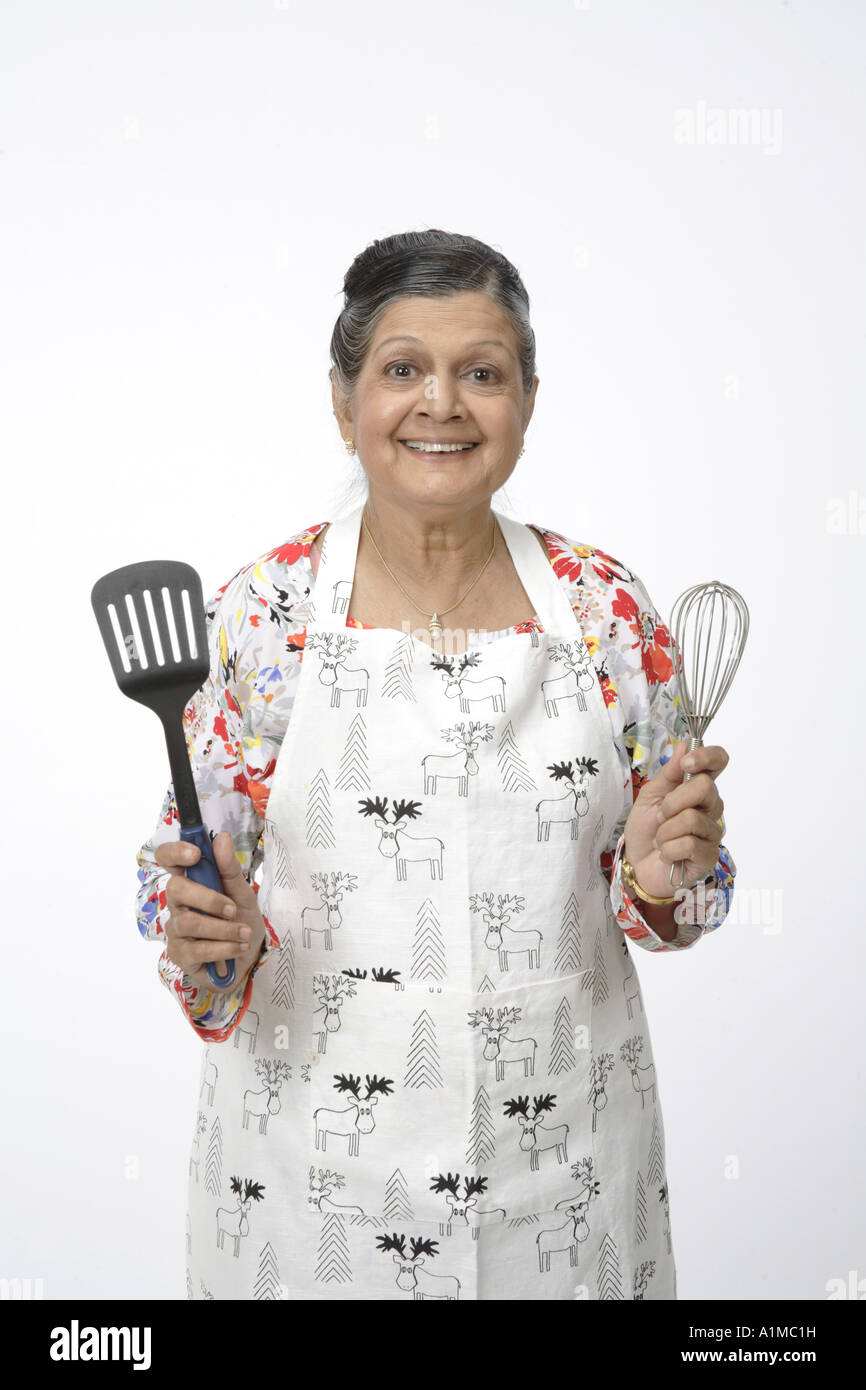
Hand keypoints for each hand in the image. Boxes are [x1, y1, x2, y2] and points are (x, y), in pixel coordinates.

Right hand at [156, 831, 266, 991]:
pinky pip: (198, 949)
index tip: (196, 853)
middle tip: (232, 909)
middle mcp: (177, 903)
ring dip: (224, 928)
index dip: (175, 852)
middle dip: (209, 898)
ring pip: (189, 922)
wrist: (249, 956)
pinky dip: (225, 947)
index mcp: (190, 881)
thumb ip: (229, 867)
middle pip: (175, 888)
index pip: (167, 858)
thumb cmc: (241, 919)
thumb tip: (221, 837)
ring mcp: (176, 929)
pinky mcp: (180, 955)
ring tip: (244, 933)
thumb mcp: (242, 892)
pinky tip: (239, 947)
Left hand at [623, 741, 727, 898]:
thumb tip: (685, 745)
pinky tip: (668, 854)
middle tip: (661, 815)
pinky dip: (669, 849)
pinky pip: (688, 844)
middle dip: (672, 802)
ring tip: (662, 839)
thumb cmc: (646, 829)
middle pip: (704, 787)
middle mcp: (710, 807)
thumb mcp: (650, 795)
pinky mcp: (709, 855)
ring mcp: (712, 832)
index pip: (718, 761)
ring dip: (665, 831)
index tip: (687, 763)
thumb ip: (669, 772)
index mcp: (697, 788)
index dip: (707, 756)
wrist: (637, 863)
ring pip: (691, 818)